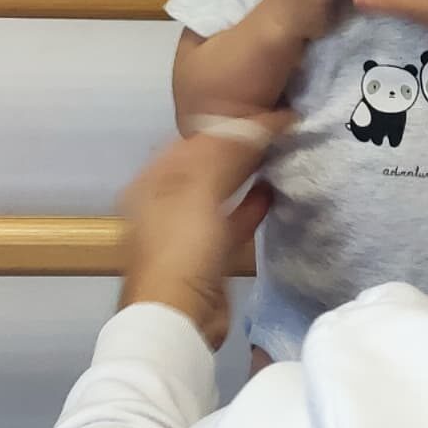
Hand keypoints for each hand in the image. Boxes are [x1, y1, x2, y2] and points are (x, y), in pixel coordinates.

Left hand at [119, 111, 292, 347]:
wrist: (179, 317)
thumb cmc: (181, 247)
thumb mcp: (197, 189)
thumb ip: (224, 153)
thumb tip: (255, 123)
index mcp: (152, 182)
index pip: (189, 140)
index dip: (223, 123)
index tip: (259, 110)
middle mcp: (164, 202)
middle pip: (204, 164)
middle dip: (236, 147)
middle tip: (273, 128)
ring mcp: (185, 230)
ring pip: (220, 190)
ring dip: (245, 173)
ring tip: (275, 152)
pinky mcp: (207, 255)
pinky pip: (232, 219)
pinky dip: (250, 204)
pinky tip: (272, 190)